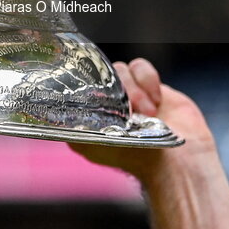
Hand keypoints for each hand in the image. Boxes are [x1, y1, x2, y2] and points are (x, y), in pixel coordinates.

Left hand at [70, 58, 214, 181]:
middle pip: (100, 75)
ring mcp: (131, 93)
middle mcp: (109, 104)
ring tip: (147, 113)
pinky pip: (141, 67)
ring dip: (134, 89)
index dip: (85, 84)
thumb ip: (73, 129)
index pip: (79, 87)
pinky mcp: (151, 86)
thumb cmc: (136, 158)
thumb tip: (50, 115)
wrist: (178, 161)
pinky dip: (148, 81)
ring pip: (120, 70)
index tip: (93, 90)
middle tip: (131, 112)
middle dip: (116, 90)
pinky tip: (157, 103)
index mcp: (92, 116)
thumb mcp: (94, 146)